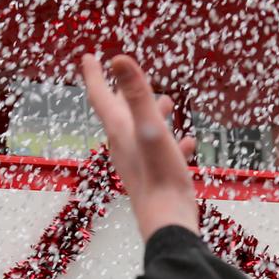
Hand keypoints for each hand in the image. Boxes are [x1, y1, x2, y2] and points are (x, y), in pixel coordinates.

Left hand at [81, 53, 199, 241]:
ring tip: (168, 102)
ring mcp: (138, 163)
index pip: (102, 97)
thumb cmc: (160, 175)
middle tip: (127, 76)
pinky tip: (189, 141)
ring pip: (142, 131)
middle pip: (120, 113)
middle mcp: (124, 146)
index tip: (89, 56)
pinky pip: (161, 152)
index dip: (95, 75)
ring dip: (152, 114)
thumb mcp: (151, 128)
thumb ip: (136, 93)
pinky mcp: (154, 177)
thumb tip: (118, 57)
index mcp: (120, 132)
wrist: (168, 221)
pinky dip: (172, 140)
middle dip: (124, 92)